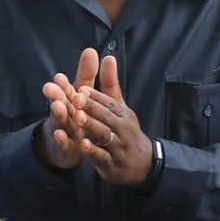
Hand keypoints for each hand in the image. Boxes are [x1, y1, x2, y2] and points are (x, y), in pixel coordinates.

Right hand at [36, 48, 100, 170]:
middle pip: (61, 103)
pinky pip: (64, 143)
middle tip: (50, 87)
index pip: (67, 90)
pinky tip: (60, 135)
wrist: (67, 147)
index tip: (59, 76)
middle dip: (56, 95)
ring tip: (58, 106)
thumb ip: (86, 74)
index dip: (63, 84)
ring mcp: (64, 131)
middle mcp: (65, 114)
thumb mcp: (82, 95)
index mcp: (71, 100)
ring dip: (59, 114)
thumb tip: (91, 50)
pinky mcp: (65, 147)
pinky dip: (61, 139)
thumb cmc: (76, 115)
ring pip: (62, 122)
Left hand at [73, 56, 153, 185]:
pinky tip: (82, 145)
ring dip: (91, 126)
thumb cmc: (126, 130)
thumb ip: (111, 83)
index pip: (108, 102)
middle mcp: (121, 128)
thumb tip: (108, 56)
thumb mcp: (121, 107)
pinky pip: (102, 157)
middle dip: (91, 108)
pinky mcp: (112, 164)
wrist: (143, 163)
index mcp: (122, 113)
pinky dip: (93, 151)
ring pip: (104, 135)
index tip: (80, 89)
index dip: (94, 96)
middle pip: (106, 116)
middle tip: (75, 99)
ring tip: (78, 119)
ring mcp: (117, 147)